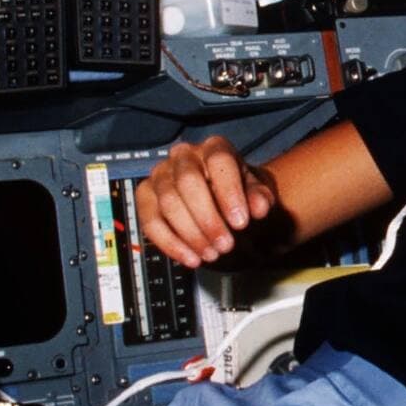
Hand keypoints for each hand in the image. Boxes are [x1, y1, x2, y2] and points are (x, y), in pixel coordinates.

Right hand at [137, 136, 275, 267]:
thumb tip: (259, 207)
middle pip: (188, 182)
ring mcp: (161, 175)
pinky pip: (150, 221)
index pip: (219, 161)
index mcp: (214, 148)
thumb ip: (260, 197)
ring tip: (212, 254)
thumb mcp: (257, 192)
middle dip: (208, 218)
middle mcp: (183, 156)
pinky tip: (191, 258)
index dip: (229, 192)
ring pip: (168, 203)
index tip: (241, 222)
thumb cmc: (239, 191)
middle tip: (226, 245)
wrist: (223, 196)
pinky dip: (170, 244)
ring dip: (191, 234)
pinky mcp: (145, 197)